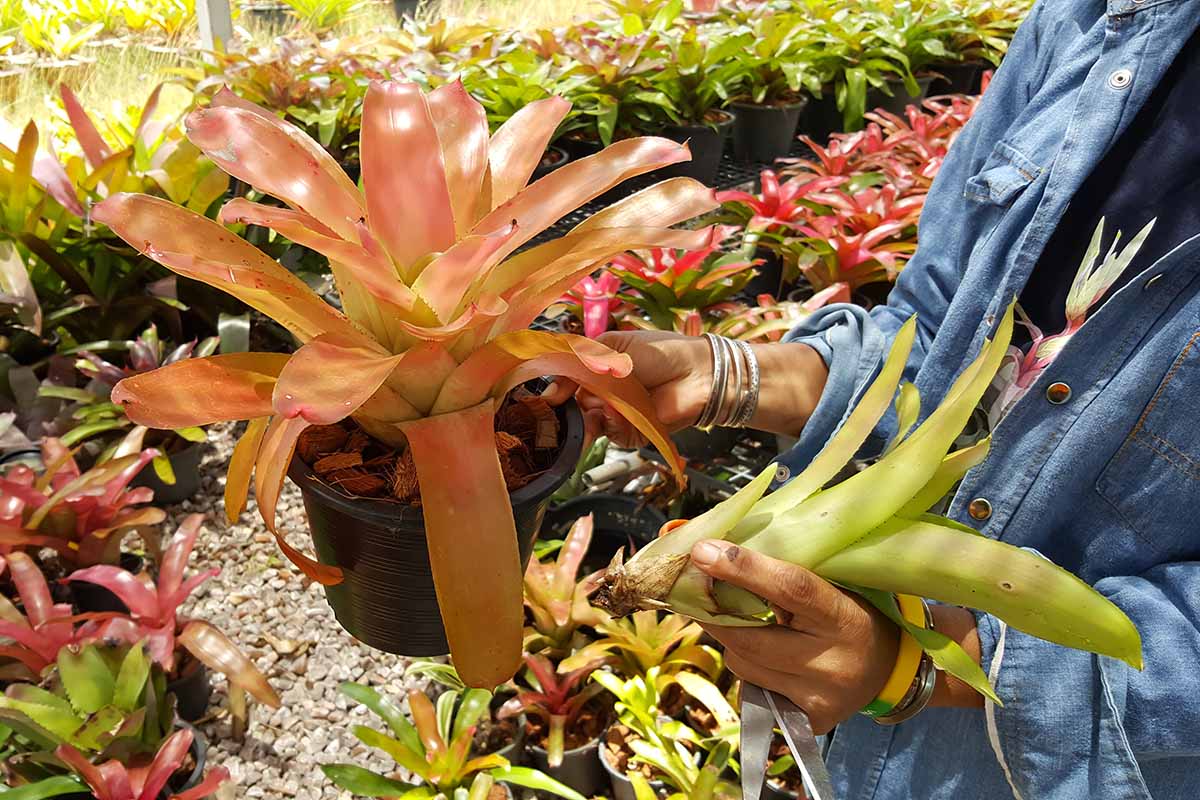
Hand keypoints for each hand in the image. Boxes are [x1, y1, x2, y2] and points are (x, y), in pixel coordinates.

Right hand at [543, 331, 828, 447]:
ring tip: (609, 407)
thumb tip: (551, 387)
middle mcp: (604, 392)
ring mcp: (618, 414)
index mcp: (598, 367)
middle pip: (574, 408)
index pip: (566, 381)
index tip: (549, 398)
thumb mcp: (615, 346)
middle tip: (572, 406)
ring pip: (591, 425)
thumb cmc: (660, 352)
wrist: (699, 374)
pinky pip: (613, 436)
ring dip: (596, 418)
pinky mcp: (632, 432)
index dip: (556, 390)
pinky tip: (624, 415)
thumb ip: (583, 361)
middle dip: (573, 409)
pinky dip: (616, 427)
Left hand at [689, 539, 898, 733]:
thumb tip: (710, 547)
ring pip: (743, 666)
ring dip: (732, 642)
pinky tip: (765, 660)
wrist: (887, 669)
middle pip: (750, 638)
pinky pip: (752, 691)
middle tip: (696, 591)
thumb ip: (781, 569)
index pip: (791, 588)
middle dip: (713, 613)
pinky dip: (748, 670)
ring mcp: (819, 697)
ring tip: (749, 628)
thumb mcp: (830, 586)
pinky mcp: (808, 722)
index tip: (703, 552)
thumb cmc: (848, 612)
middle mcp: (832, 662)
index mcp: (843, 617)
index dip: (743, 568)